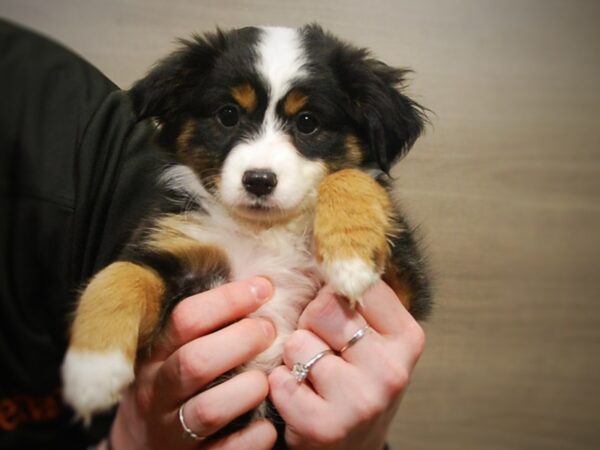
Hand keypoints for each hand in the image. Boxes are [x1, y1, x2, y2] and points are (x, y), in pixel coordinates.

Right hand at [109, 278, 277, 449]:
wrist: (141, 447)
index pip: (185, 319)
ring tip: (267, 378)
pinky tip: (268, 424)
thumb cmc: (174, 386)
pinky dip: (253, 437)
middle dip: (241, 339)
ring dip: (248, 388)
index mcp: (156, 356)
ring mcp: (173, 431)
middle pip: (195, 361)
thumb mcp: (173, 352)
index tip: (264, 287)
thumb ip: (204, 325)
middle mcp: (159, 392)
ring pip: (208, 409)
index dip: (228, 299)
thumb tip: (256, 284)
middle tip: (270, 329)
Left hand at [269, 281, 425, 449]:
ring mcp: (361, 400)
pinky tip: (300, 397)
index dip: (334, 293)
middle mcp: (392, 369)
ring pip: (298, 343)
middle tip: (323, 346)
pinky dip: (281, 385)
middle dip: (312, 323)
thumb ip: (356, 298)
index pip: (358, 282)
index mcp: (407, 337)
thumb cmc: (356, 379)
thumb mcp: (372, 338)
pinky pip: (280, 379)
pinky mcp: (325, 426)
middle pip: (324, 308)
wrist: (352, 444)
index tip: (336, 311)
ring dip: (295, 357)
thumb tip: (322, 240)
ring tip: (312, 375)